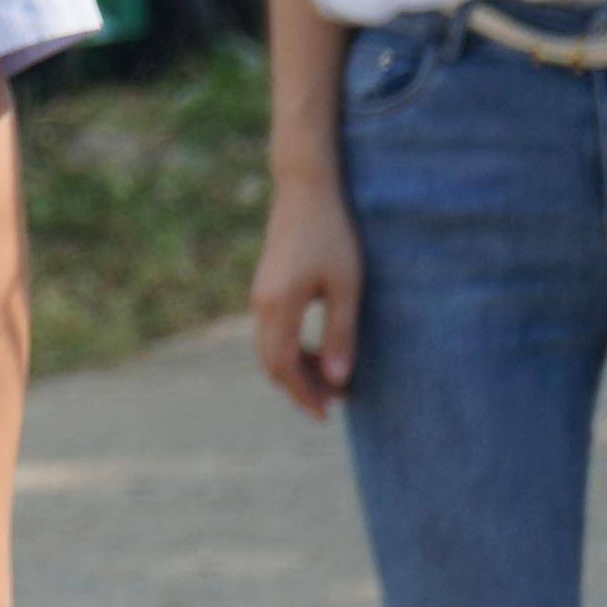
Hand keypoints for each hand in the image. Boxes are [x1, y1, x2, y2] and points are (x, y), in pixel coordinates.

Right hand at [250, 174, 362, 415]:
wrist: (306, 191)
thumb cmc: (333, 236)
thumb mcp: (346, 288)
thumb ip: (341, 334)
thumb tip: (340, 380)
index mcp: (279, 307)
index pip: (284, 367)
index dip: (304, 395)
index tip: (326, 415)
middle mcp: (261, 305)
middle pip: (271, 363)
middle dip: (299, 389)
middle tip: (332, 406)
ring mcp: (260, 296)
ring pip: (271, 349)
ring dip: (297, 370)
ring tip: (333, 381)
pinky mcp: (266, 288)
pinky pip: (272, 332)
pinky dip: (293, 351)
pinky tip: (320, 351)